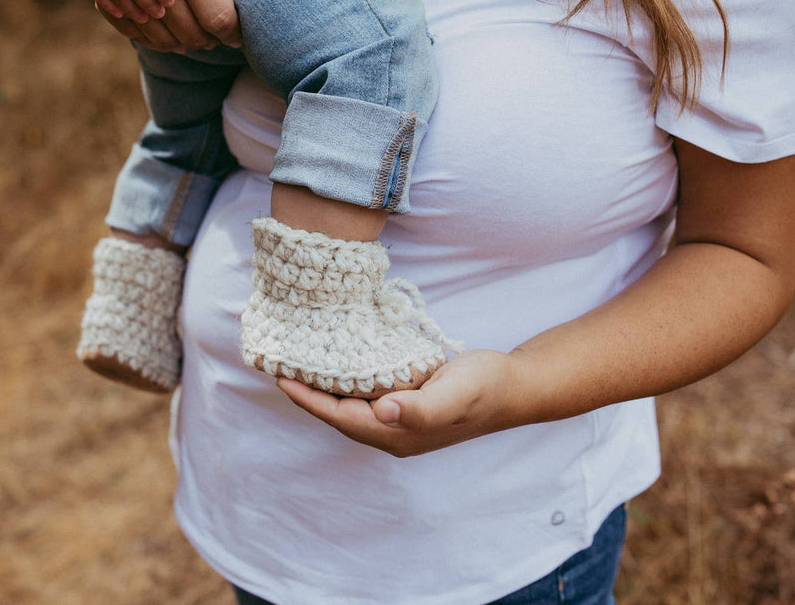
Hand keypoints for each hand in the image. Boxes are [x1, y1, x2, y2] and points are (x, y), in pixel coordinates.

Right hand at [128, 0, 281, 51]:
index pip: (218, 17)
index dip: (234, 32)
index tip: (242, 32)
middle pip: (193, 35)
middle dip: (212, 41)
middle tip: (224, 36)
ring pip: (170, 41)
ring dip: (189, 44)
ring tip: (205, 35)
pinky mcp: (120, 4)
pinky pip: (146, 38)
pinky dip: (164, 43)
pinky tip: (178, 35)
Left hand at [277, 350, 529, 456]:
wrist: (515, 387)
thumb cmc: (484, 387)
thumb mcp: (454, 392)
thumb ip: (420, 407)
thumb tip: (384, 411)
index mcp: (398, 433)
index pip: (339, 416)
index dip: (307, 398)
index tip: (280, 375)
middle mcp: (394, 432)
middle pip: (338, 415)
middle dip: (308, 393)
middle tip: (280, 363)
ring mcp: (400, 422)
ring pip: (350, 407)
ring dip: (324, 387)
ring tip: (299, 362)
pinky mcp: (408, 407)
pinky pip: (365, 397)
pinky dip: (346, 381)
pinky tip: (338, 362)